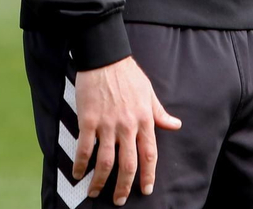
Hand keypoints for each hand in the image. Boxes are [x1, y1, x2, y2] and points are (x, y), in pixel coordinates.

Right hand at [72, 56, 181, 204]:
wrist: (104, 57)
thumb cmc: (128, 73)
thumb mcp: (149, 92)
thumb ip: (160, 113)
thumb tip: (175, 125)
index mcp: (144, 120)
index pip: (149, 155)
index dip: (148, 176)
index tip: (146, 190)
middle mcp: (127, 126)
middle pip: (128, 164)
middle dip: (124, 186)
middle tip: (119, 200)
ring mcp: (107, 124)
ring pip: (106, 161)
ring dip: (101, 181)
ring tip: (95, 192)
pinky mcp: (88, 120)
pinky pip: (84, 148)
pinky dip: (80, 163)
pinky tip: (77, 173)